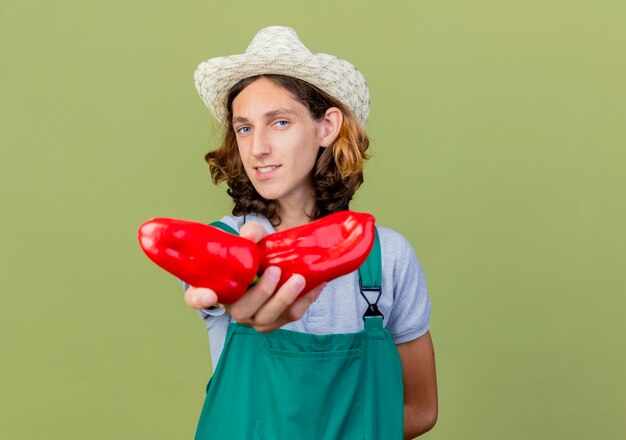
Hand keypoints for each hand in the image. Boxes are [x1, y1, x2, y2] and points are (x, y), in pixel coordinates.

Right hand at [184, 221, 325, 331]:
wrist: (272, 263)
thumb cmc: (252, 253)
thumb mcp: (249, 239)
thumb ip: (250, 234)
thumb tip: (252, 236)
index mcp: (216, 288)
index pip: (196, 298)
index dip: (199, 298)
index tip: (207, 294)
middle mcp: (233, 308)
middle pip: (242, 310)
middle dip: (261, 293)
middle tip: (275, 271)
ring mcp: (254, 318)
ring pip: (268, 317)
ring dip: (286, 299)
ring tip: (300, 278)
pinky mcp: (276, 321)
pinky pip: (291, 315)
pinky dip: (305, 300)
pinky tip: (317, 283)